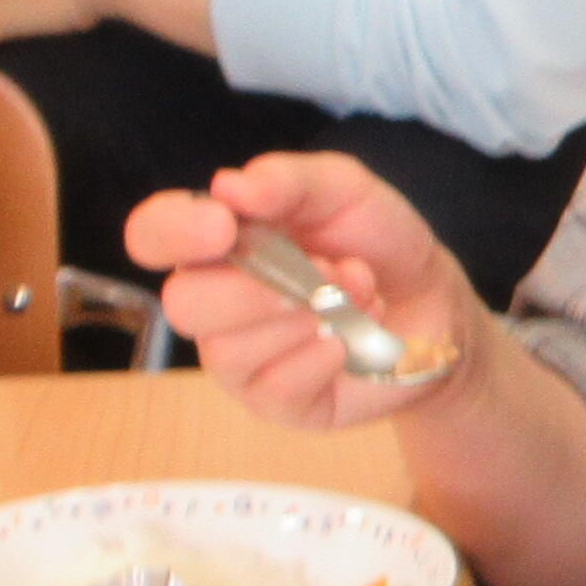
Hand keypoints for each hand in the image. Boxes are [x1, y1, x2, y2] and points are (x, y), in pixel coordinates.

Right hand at [123, 159, 481, 431]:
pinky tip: (351, 339)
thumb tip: (227, 185)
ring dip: (308, 316)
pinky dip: (324, 353)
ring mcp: (239, 359)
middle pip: (184, 305)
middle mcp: (213, 301)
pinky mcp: (276, 403)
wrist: (434, 303)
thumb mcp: (344, 190)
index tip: (223, 226)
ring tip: (359, 297)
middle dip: (259, 287)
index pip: (151, 236)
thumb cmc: (375, 241)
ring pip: (229, 350)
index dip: (172, 232)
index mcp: (216, 242)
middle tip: (328, 271)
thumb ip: (288, 181)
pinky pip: (276, 386)